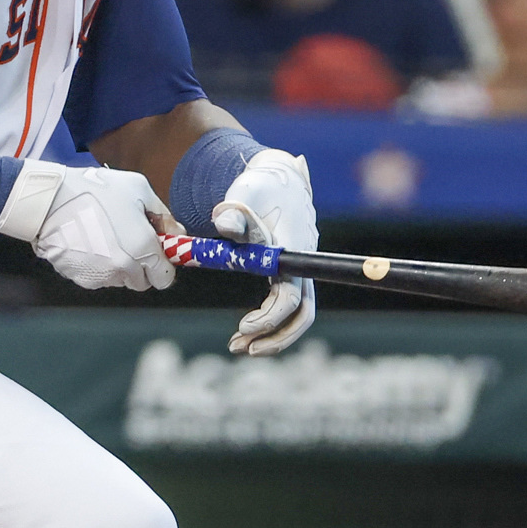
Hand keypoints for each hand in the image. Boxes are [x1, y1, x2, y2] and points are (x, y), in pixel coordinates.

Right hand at [0, 160, 177, 292]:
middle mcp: (124, 268)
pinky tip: (87, 244)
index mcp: (144, 248)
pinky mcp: (79, 278)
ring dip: (116, 266)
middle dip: (139, 266)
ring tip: (103, 238)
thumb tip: (176, 233)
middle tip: (127, 242)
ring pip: (117, 280)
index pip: (164, 278)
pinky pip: (95, 277)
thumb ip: (163, 215)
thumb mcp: (138, 189)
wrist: (50, 199)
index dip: (162, 266)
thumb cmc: (95, 190)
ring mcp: (100, 275)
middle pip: (141, 282)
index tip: (157, 255)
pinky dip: (95, 266)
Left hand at [212, 146, 317, 356]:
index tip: (245, 326)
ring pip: (297, 314)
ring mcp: (298, 271)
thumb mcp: (245, 194)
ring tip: (237, 346)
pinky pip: (285, 306)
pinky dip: (268, 323)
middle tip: (238, 347)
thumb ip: (235, 212)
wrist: (276, 180)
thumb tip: (224, 223)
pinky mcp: (288, 275)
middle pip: (302, 313)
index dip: (272, 315)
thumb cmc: (260, 188)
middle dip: (275, 337)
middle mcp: (302, 264)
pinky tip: (244, 332)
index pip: (291, 293)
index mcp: (293, 249)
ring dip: (271, 336)